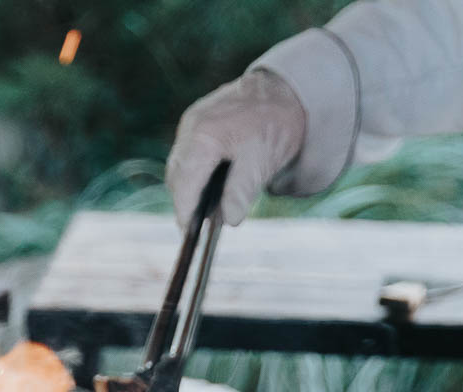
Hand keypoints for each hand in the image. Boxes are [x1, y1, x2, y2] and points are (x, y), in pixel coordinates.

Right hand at [166, 70, 307, 226]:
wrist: (286, 89)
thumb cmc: (276, 122)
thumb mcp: (263, 159)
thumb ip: (242, 190)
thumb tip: (230, 219)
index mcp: (203, 136)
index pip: (183, 183)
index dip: (184, 210)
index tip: (189, 231)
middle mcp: (191, 126)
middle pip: (177, 175)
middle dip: (186, 200)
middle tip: (201, 223)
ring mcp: (191, 122)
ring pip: (180, 165)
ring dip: (191, 186)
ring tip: (208, 206)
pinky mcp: (197, 122)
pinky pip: (189, 153)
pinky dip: (196, 172)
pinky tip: (212, 183)